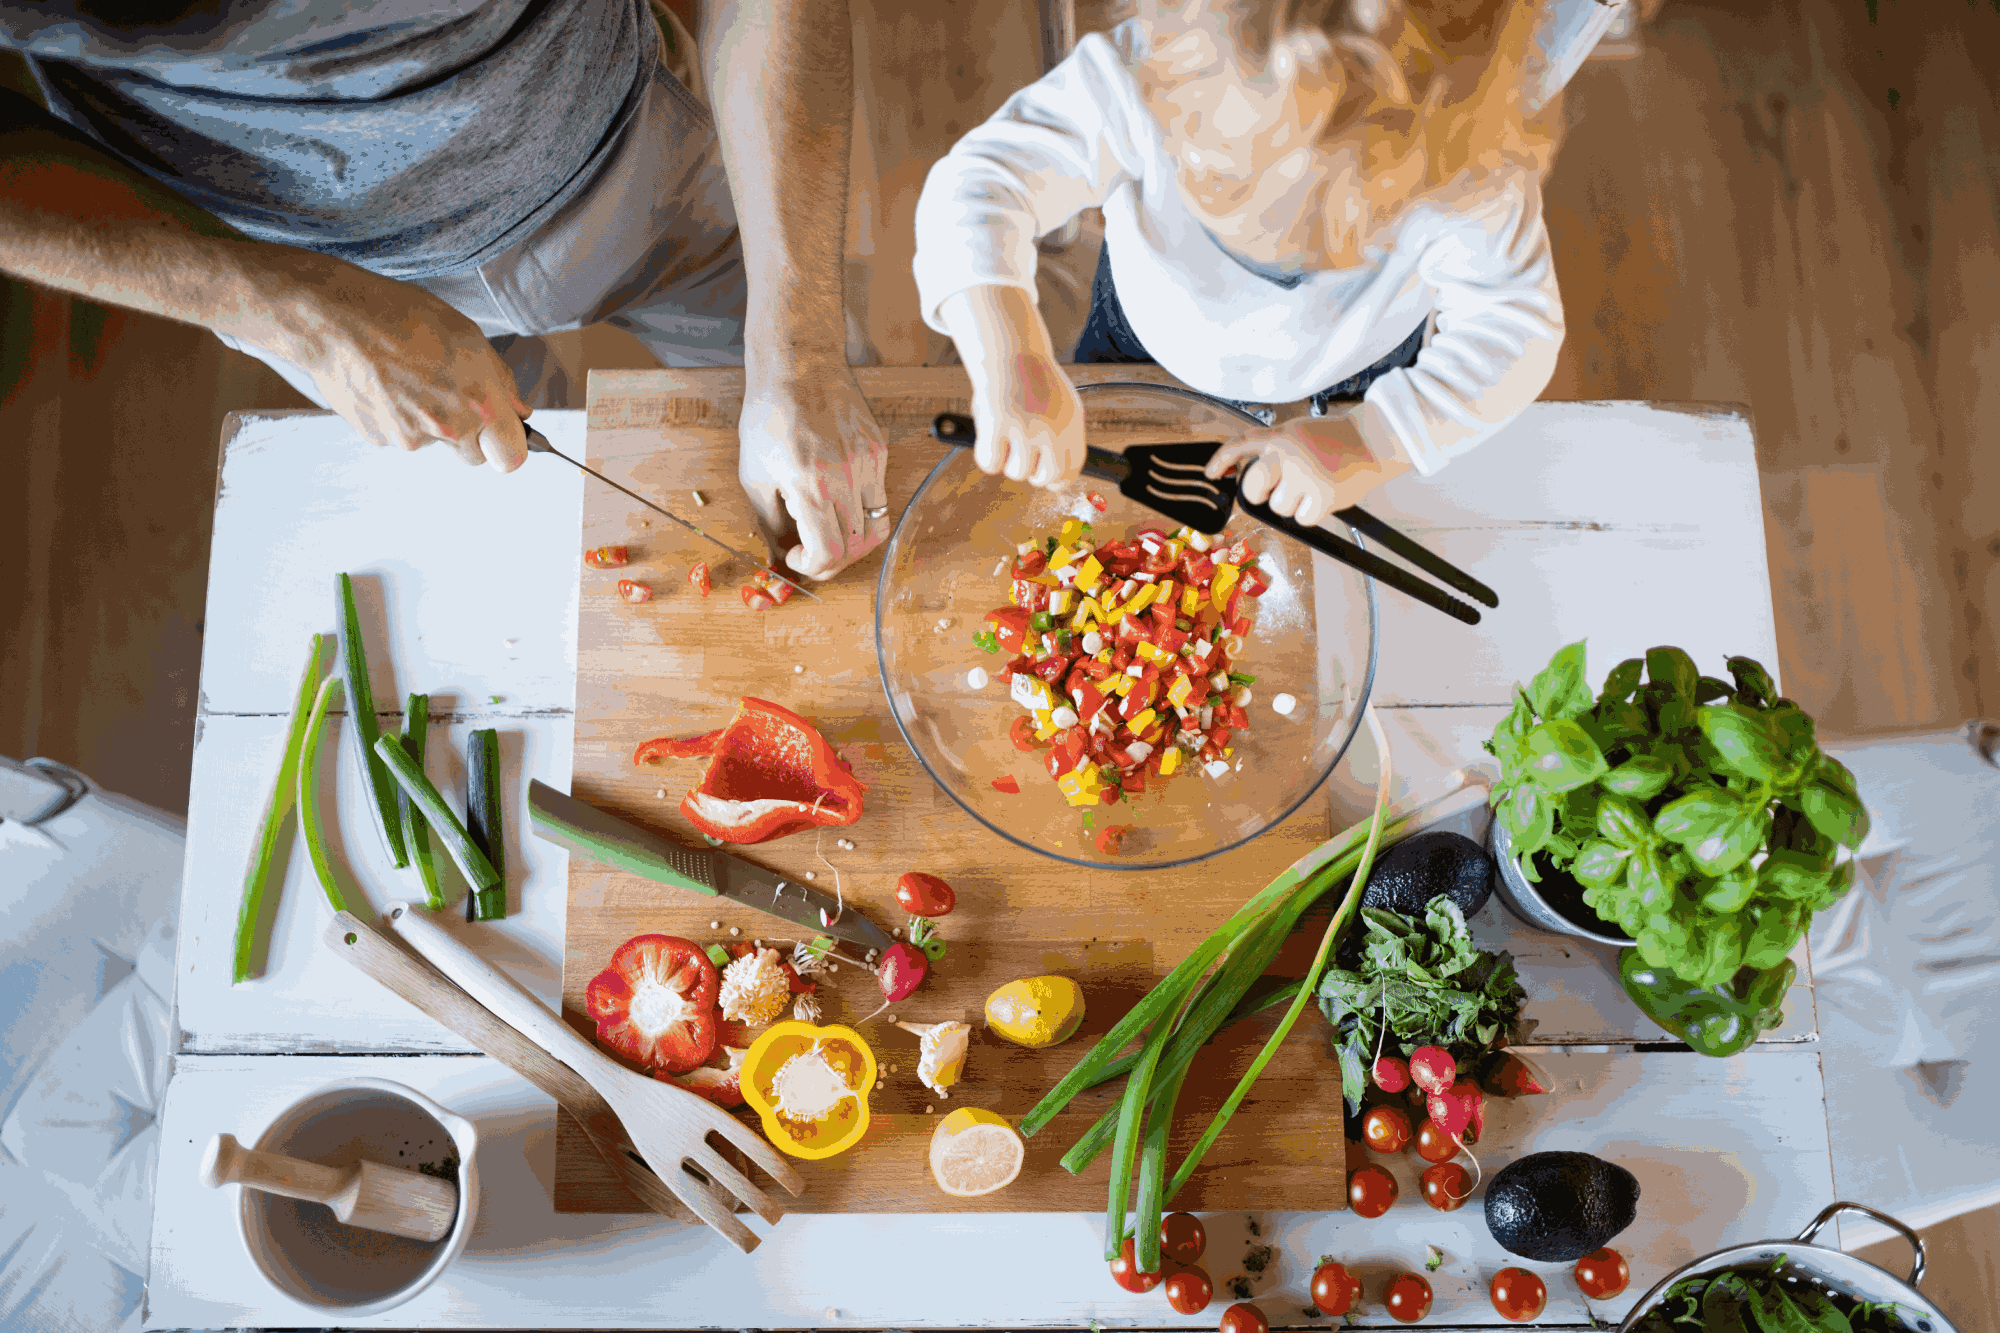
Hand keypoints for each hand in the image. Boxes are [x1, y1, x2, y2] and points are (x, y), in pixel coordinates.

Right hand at [272, 268, 530, 472]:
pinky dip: (398, 417)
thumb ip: (500, 380)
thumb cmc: (404, 317)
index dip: (509, 447)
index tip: (503, 435)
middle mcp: (449, 428)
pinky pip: (401, 435)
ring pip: (434, 442)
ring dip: (430, 421)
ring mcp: (411, 438)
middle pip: (473, 456)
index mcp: (480, 403)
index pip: (512, 458)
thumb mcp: (468, 336)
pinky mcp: (380, 438)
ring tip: (409, 378)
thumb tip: (519, 410)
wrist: (336, 320)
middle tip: (451, 395)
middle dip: (470, 435)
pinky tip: (386, 384)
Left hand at [737, 357, 890, 579]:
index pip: (830, 553)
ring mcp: (869, 464)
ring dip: (852, 540)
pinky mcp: (879, 451)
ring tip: (829, 528)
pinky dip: (859, 508)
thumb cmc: (769, 416)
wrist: (799, 366)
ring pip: (876, 527)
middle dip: (833, 559)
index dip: (814, 567)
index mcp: (811, 486)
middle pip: (856, 547)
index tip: (799, 557)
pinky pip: (878, 496)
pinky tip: (837, 493)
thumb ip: (769, 522)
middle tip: (813, 551)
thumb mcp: (753, 475)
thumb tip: (781, 555)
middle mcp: (847, 478)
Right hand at [967, 350, 1086, 486]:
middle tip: (1021, 457)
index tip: (1048, 480)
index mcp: (1071, 423)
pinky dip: (985, 456)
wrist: (1010, 351)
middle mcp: (1052, 428)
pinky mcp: (998, 425)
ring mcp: (1025, 428)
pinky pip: (990, 463)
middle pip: (1045, 477)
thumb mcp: (1062, 405)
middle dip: (1032, 473)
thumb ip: (1064, 437)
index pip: (1072, 468)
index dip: (1058, 479)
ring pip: (1016, 472)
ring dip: (1007, 460)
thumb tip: (1059, 475)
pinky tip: (988, 438)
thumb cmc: (1032, 380)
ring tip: (1005, 436)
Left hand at [1203, 414, 1407, 526]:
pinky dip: (1310, 514)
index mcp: (1281, 436)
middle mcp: (1288, 456)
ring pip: (1277, 507)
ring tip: (1313, 485)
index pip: (1241, 445)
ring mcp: (1305, 478)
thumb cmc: (1334, 439)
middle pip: (1252, 489)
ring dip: (1291, 503)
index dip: (1221, 460)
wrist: (1372, 443)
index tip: (1211, 473)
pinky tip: (1323, 496)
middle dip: (1260, 493)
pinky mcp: (1322, 498)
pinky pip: (1300, 519)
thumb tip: (1242, 472)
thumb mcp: (1297, 431)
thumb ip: (1272, 447)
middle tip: (1280, 487)